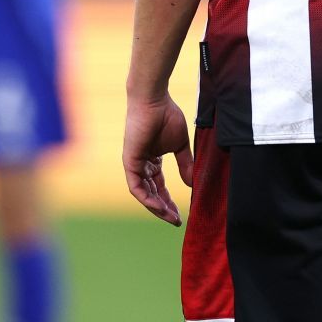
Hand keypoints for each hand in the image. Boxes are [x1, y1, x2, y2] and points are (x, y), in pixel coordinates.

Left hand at [123, 95, 193, 225]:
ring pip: (144, 193)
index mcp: (152, 160)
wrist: (154, 100)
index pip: (160, 186)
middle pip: (152, 193)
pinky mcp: (129, 162)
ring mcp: (134, 164)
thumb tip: (192, 184)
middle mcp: (142, 164)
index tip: (181, 213)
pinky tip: (158, 206)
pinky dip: (147, 198)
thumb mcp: (179, 145)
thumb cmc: (166, 116)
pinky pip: (136, 187)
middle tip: (176, 220)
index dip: (169, 200)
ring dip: (156, 207)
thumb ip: (185, 164)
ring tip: (170, 217)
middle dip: (164, 208)